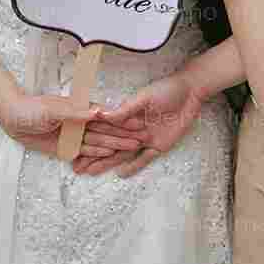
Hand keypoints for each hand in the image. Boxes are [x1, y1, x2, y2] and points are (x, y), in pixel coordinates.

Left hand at [0, 90, 147, 158]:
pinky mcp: (66, 147)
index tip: (137, 123)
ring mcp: (74, 135)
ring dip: (114, 145)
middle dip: (123, 135)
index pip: (104, 117)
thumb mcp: (53, 110)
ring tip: (131, 149)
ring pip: (97, 142)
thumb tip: (98, 111)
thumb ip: (76, 113)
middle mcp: (80, 122)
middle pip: (105, 130)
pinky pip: (84, 152)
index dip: (121, 121)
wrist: (12, 118)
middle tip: (141, 140)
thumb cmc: (32, 109)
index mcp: (80, 109)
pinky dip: (96, 154)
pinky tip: (109, 155)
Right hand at [72, 72, 203, 176]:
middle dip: (92, 155)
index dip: (89, 138)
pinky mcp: (158, 145)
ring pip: (122, 154)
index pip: (104, 129)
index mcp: (127, 115)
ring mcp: (144, 138)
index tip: (72, 145)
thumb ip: (125, 109)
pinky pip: (143, 158)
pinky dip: (132, 166)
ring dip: (107, 163)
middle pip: (109, 144)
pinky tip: (119, 173)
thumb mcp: (144, 97)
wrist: (191, 93)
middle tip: (75, 166)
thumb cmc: (167, 90)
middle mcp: (132, 129)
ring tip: (89, 172)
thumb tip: (102, 115)